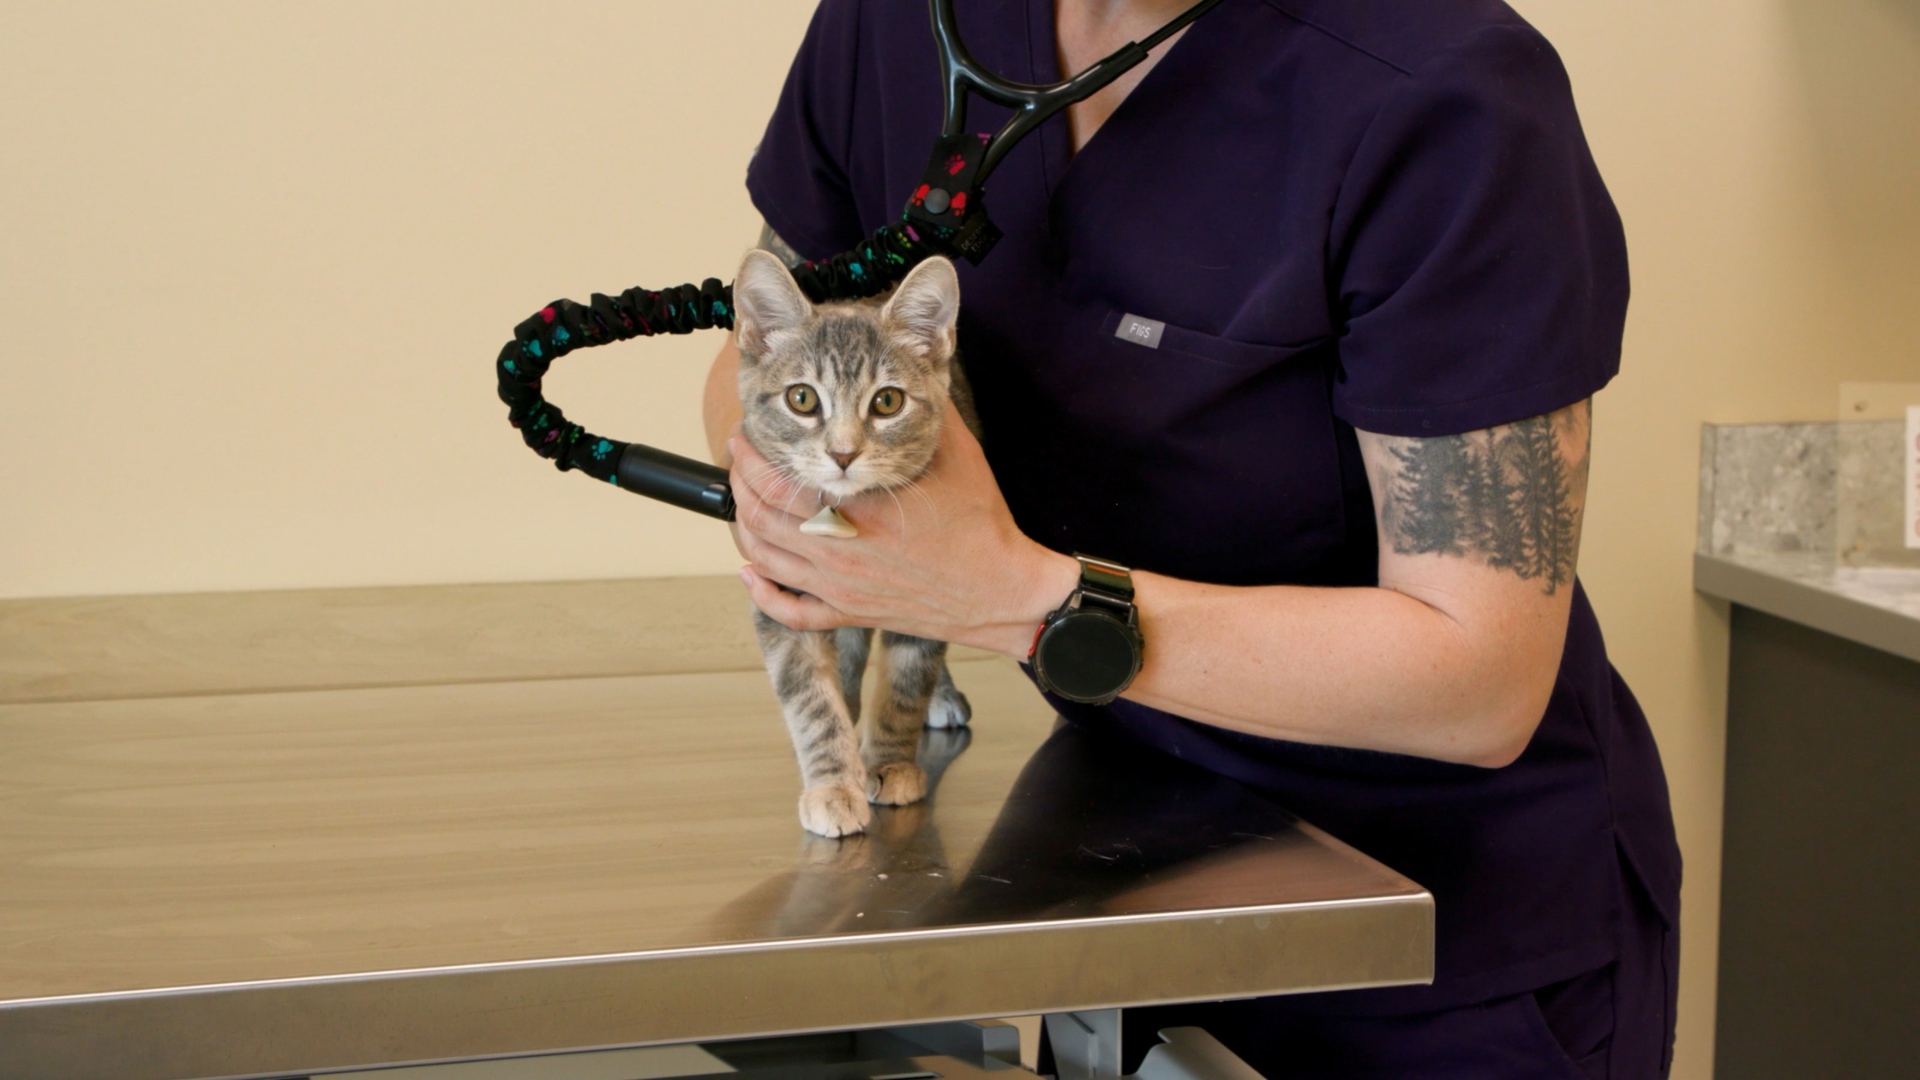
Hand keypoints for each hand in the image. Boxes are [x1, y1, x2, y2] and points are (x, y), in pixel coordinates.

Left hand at [728, 401, 1077, 656]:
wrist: (1001, 590)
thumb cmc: (980, 522)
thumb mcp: (953, 455)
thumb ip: (921, 409)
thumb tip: (905, 366)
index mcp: (860, 511)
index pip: (783, 480)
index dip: (754, 453)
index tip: (748, 430)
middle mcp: (840, 552)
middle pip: (762, 517)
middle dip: (741, 481)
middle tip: (739, 455)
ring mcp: (841, 589)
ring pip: (765, 559)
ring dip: (744, 525)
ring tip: (742, 496)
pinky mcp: (850, 614)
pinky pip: (789, 612)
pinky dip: (761, 592)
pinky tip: (749, 570)